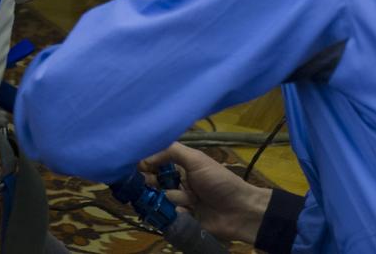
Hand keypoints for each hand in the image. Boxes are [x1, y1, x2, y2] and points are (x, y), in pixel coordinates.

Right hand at [140, 143, 272, 243]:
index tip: (134, 166)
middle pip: (154, 183)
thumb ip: (171, 152)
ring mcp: (181, 204)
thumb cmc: (219, 181)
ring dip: (168, 200)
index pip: (157, 163)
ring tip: (181, 200)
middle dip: (149, 184)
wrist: (240, 211)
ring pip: (161, 201)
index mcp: (182, 167)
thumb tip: (144, 156)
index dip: (146, 164)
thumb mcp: (196, 160)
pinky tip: (184, 212)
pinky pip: (169, 218)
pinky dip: (174, 215)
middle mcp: (179, 184)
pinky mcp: (183, 221)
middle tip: (146, 184)